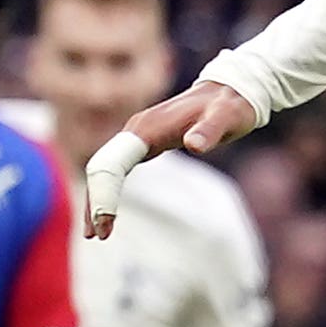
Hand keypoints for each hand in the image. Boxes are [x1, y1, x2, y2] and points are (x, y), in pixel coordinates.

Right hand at [86, 80, 260, 235]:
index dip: (105, 193)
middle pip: (101, 168)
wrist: (230, 91)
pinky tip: (108, 214)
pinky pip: (117, 169)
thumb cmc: (228, 107)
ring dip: (97, 200)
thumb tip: (194, 145)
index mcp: (146, 128)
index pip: (112, 165)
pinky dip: (109, 192)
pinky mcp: (143, 143)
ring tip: (95, 234)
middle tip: (96, 236)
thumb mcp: (225, 118)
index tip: (104, 222)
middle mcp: (134, 131)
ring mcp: (136, 136)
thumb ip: (209, 131)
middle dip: (95, 202)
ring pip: (105, 170)